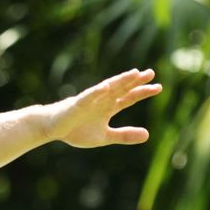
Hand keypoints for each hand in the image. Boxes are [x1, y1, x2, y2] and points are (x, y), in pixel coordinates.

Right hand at [42, 68, 161, 147]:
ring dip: (120, 80)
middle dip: (135, 81)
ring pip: (108, 88)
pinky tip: (107, 87)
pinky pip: (88, 96)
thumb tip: (148, 135)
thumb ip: (124, 135)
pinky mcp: (77, 104)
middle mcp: (101, 100)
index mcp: (108, 107)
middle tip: (151, 73)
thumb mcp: (105, 137)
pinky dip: (97, 92)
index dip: (142, 92)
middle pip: (121, 88)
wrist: (51, 128)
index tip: (158, 87)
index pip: (128, 97)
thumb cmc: (76, 131)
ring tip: (134, 73)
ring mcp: (90, 100)